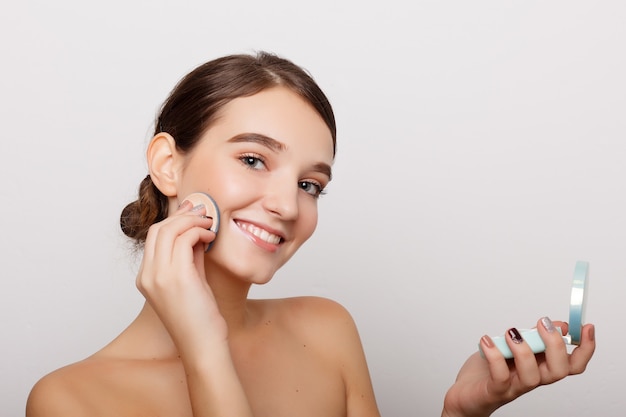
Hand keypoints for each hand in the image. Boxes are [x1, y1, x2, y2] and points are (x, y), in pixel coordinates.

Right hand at [136, 200, 223, 357]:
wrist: (203, 346)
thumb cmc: (200, 319)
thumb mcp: (192, 281)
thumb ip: (191, 257)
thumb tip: (198, 233)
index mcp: (146, 278)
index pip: (153, 237)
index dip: (174, 220)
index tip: (193, 214)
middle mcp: (148, 276)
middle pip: (158, 229)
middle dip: (183, 216)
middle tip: (204, 213)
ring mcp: (160, 276)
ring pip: (170, 230)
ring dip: (193, 221)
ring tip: (210, 225)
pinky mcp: (177, 277)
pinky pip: (186, 239)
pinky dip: (200, 232)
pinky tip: (211, 237)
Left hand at [442, 318, 595, 416]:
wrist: (464, 396)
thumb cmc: (487, 373)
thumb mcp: (512, 348)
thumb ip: (532, 337)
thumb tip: (556, 325)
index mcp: (539, 368)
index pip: (571, 365)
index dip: (584, 349)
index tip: (586, 327)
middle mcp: (530, 380)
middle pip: (558, 371)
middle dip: (555, 345)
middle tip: (543, 323)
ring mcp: (513, 387)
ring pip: (532, 377)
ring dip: (524, 350)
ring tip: (511, 332)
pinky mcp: (494, 391)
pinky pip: (500, 377)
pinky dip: (495, 356)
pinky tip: (487, 341)